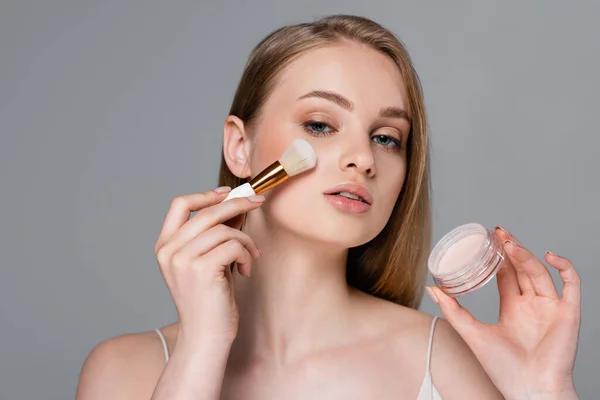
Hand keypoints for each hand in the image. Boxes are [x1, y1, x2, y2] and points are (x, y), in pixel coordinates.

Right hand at [154, 187, 263, 347]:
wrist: (206, 336)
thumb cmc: (209, 300)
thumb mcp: (207, 260)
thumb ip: (215, 233)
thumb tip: (235, 204)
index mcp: (164, 246)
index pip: (179, 204)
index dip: (205, 194)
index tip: (227, 193)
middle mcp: (169, 250)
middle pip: (207, 212)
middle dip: (238, 204)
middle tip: (258, 203)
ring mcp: (183, 260)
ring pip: (224, 229)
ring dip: (245, 240)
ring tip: (251, 257)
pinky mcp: (201, 269)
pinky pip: (234, 246)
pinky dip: (247, 255)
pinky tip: (246, 270)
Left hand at [426, 226, 580, 399]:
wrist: (528, 389)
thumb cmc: (502, 368)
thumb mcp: (472, 333)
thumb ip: (453, 310)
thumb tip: (431, 288)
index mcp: (513, 308)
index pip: (506, 274)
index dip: (499, 256)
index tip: (488, 238)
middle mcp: (532, 305)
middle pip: (523, 268)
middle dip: (511, 248)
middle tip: (497, 232)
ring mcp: (550, 307)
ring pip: (540, 272)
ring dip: (526, 255)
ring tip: (509, 243)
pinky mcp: (568, 313)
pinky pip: (572, 284)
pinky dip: (565, 267)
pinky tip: (549, 255)